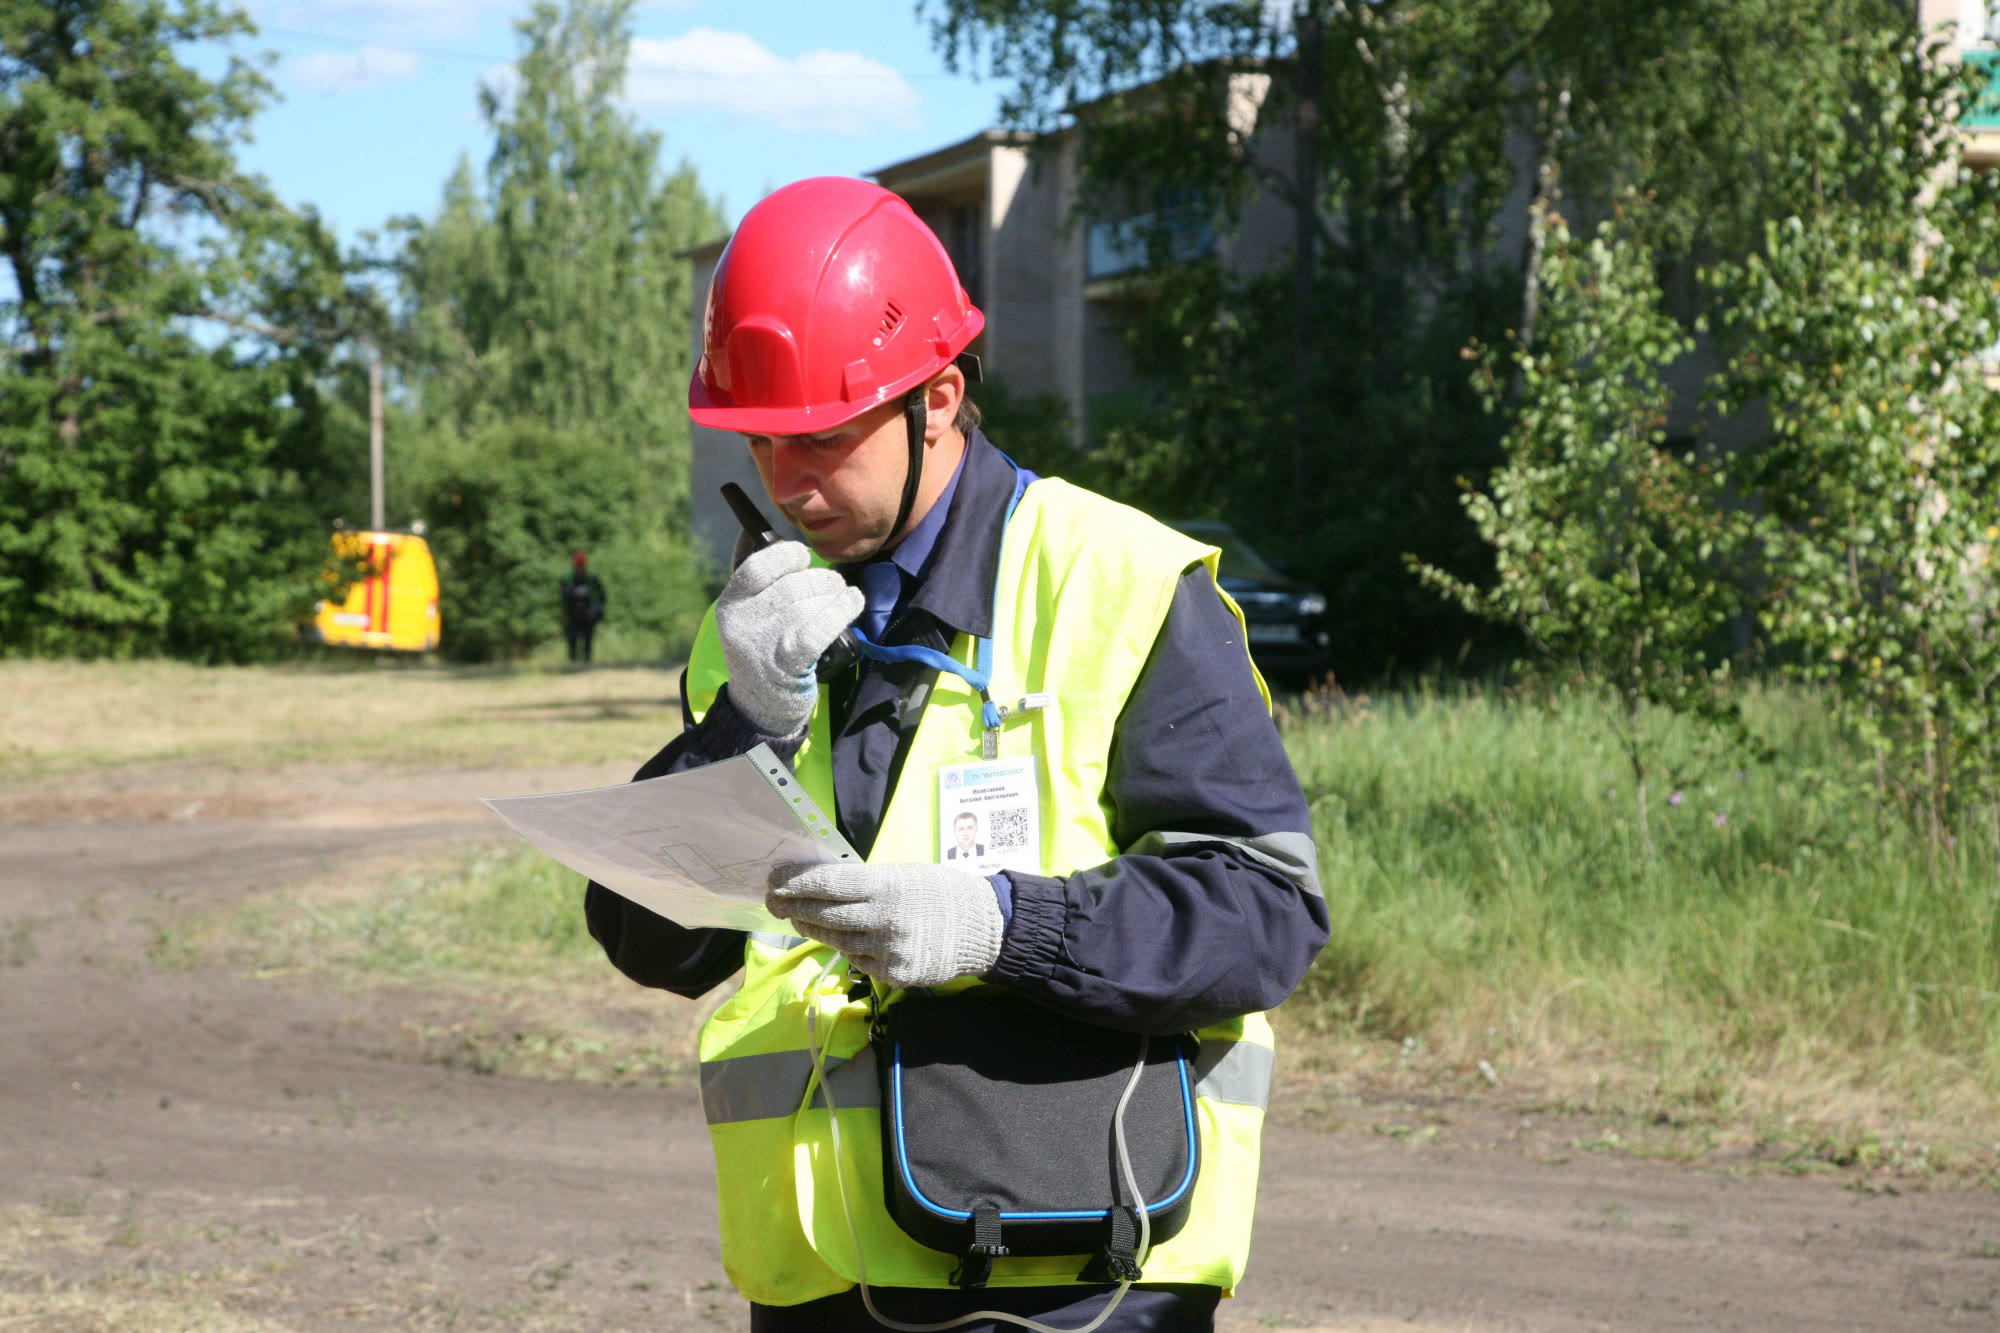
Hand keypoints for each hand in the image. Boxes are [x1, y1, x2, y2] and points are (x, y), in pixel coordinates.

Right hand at [714, 542, 862, 736]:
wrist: (761, 707)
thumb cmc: (761, 650)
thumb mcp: (745, 614)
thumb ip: (748, 575)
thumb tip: (748, 532)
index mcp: (730, 605)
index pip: (756, 567)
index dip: (785, 556)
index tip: (803, 557)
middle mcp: (742, 623)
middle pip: (791, 585)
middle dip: (821, 580)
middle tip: (834, 585)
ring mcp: (764, 644)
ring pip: (808, 604)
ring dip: (835, 596)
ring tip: (844, 598)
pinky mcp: (788, 663)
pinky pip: (819, 628)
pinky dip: (841, 611)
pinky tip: (852, 603)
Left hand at [767, 862, 1004, 988]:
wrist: (986, 928)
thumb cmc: (941, 893)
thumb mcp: (904, 874)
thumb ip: (866, 881)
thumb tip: (821, 882)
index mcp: (886, 884)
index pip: (828, 882)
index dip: (796, 882)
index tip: (774, 880)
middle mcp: (884, 917)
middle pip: (823, 913)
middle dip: (793, 907)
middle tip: (773, 902)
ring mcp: (889, 948)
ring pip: (835, 940)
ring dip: (812, 929)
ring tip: (799, 919)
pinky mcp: (896, 973)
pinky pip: (858, 960)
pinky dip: (846, 948)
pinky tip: (839, 938)